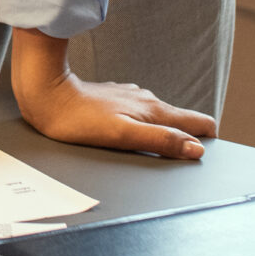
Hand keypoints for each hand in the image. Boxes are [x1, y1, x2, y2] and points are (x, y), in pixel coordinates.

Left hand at [9, 27, 215, 158]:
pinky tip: (129, 134)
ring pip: (161, 116)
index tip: (202, 158)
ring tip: (154, 150)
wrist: (46, 95)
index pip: (201, 122)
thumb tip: (196, 149)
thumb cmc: (79, 120)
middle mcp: (147, 100)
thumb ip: (161, 140)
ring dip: (165, 132)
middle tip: (178, 161)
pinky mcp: (115, 99)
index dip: (208, 140)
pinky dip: (144, 125)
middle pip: (183, 120)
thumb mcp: (123, 136)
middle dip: (188, 139)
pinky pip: (140, 114)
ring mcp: (131, 98)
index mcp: (155, 110)